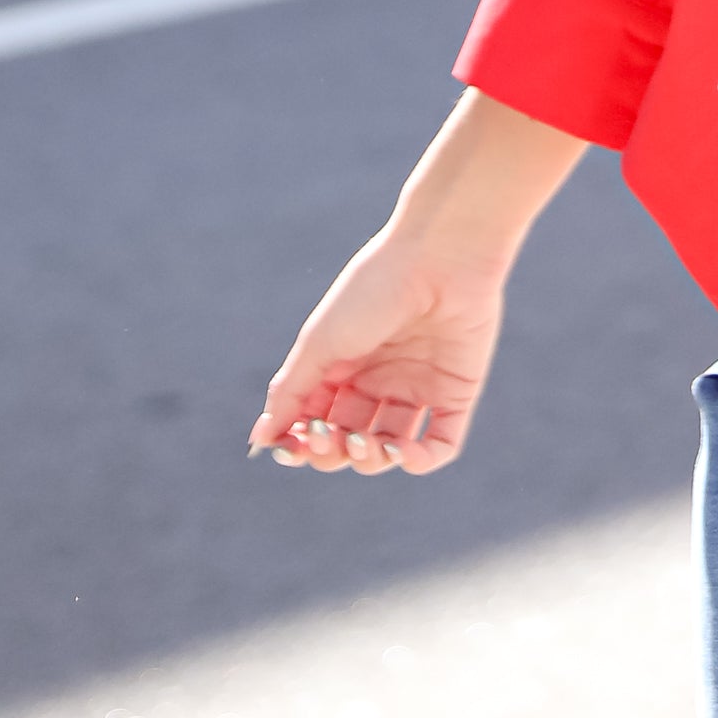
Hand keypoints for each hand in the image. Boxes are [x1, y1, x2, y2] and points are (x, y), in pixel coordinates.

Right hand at [248, 228, 508, 480]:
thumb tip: (260, 438)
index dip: (302, 443)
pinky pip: (439, 444)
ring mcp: (418, 387)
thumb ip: (290, 391)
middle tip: (331, 437)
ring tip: (366, 443)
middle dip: (333, 452)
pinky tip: (401, 453)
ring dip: (371, 460)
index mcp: (342, 365)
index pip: (315, 421)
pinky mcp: (456, 392)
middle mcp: (378, 380)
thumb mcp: (320, 341)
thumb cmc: (373, 290)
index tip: (292, 447)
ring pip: (389, 449)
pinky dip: (419, 462)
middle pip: (348, 440)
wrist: (440, 256)